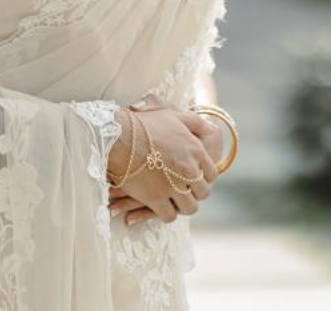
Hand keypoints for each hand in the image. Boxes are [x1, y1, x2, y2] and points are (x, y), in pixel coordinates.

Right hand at [106, 93, 218, 226]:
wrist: (118, 136)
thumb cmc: (145, 123)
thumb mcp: (174, 116)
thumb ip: (196, 123)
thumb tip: (212, 129)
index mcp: (195, 150)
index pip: (211, 174)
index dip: (203, 177)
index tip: (194, 178)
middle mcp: (188, 170)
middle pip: (202, 193)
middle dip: (194, 193)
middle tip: (183, 191)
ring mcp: (173, 186)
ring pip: (189, 208)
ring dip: (182, 206)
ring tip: (173, 201)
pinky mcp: (156, 199)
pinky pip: (170, 216)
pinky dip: (166, 213)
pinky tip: (161, 207)